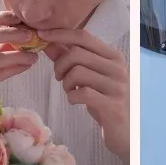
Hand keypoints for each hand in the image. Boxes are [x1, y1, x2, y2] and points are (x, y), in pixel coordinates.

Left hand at [40, 28, 129, 160]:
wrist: (124, 130)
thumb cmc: (105, 100)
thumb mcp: (88, 77)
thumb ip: (70, 59)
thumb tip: (49, 43)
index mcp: (113, 56)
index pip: (84, 37)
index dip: (60, 34)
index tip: (41, 35)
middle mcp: (117, 67)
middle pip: (77, 53)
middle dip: (60, 65)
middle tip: (59, 78)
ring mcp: (117, 86)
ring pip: (77, 72)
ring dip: (66, 83)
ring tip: (70, 91)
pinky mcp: (112, 104)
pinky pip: (82, 93)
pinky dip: (72, 97)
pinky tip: (75, 101)